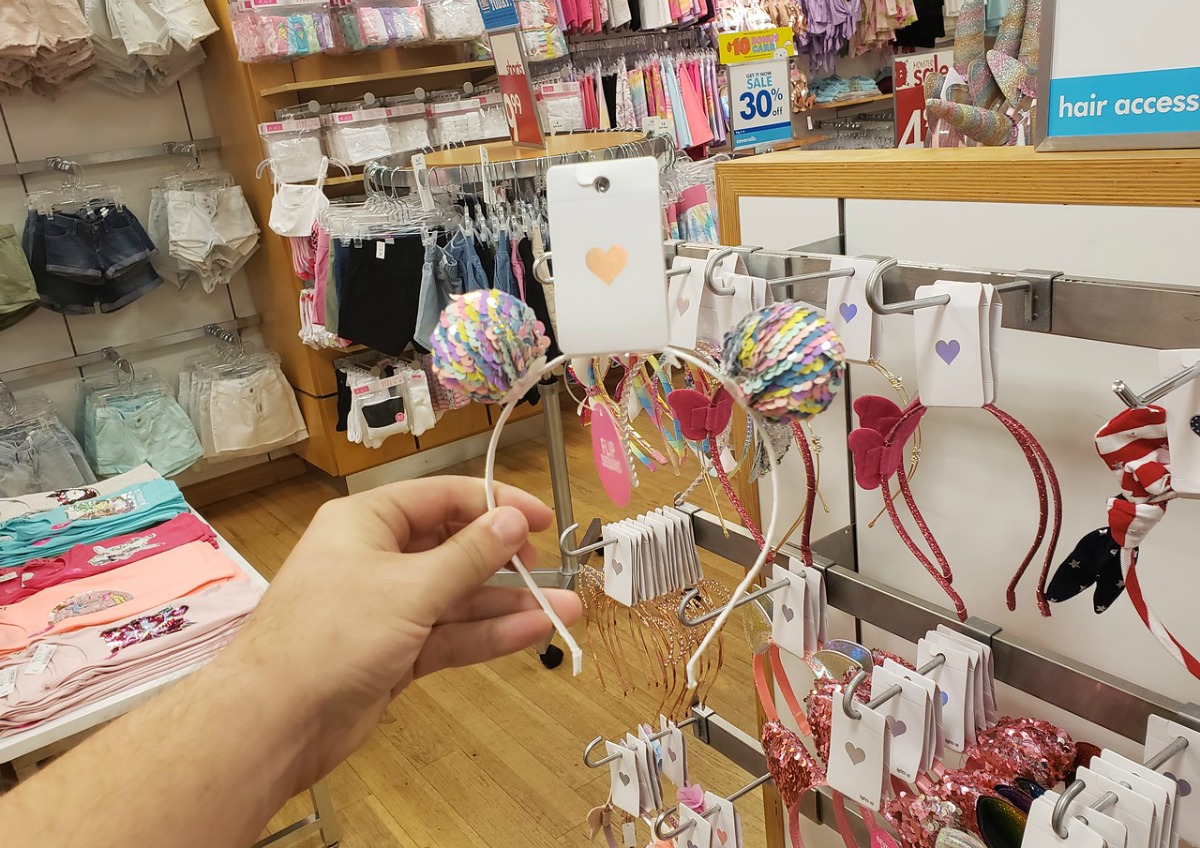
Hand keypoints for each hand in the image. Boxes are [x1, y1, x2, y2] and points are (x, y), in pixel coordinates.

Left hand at [220, 476, 581, 788]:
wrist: (274, 721)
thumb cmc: (331, 636)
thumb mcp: (410, 587)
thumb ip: (469, 556)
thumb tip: (512, 521)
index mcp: (366, 522)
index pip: (442, 498)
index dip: (495, 504)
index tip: (541, 519)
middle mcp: (376, 558)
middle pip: (452, 549)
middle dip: (505, 562)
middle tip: (548, 568)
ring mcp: (385, 608)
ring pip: (457, 597)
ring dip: (507, 604)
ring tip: (564, 609)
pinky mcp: (393, 652)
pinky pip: (449, 634)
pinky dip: (486, 635)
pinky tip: (531, 632)